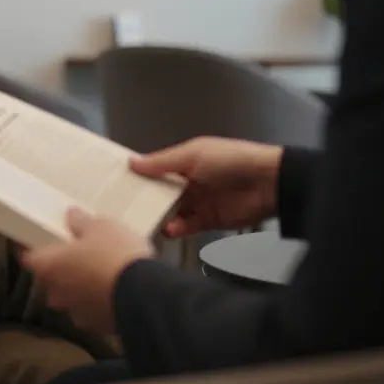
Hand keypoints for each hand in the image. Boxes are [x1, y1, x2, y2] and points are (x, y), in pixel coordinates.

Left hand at [22, 208, 154, 334]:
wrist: (146, 296)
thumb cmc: (115, 254)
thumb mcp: (101, 227)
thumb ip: (82, 222)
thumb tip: (71, 216)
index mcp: (49, 267)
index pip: (28, 258)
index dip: (32, 250)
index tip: (40, 244)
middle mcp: (56, 293)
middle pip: (51, 280)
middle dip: (61, 271)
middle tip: (78, 257)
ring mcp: (76, 313)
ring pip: (72, 298)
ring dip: (81, 289)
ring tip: (101, 276)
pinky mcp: (97, 327)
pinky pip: (93, 312)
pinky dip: (99, 303)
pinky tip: (115, 293)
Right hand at [131, 137, 281, 237]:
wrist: (270, 183)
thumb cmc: (230, 161)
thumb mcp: (193, 155)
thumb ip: (162, 162)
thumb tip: (131, 163)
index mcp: (183, 162)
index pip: (155, 169)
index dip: (137, 175)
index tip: (114, 183)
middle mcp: (188, 182)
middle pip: (159, 192)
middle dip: (143, 199)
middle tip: (121, 209)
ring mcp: (198, 202)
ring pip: (170, 211)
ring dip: (159, 216)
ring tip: (145, 221)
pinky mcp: (208, 221)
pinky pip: (187, 226)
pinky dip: (177, 228)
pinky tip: (171, 228)